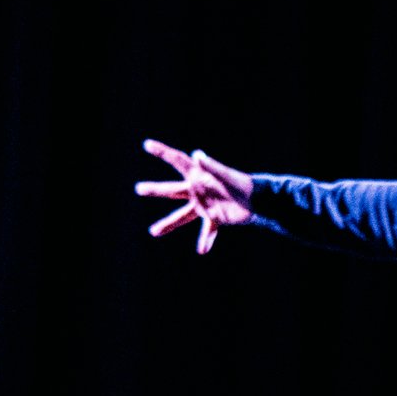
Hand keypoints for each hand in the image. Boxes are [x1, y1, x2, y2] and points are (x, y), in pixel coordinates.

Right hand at [135, 138, 255, 254]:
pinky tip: (202, 250)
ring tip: (152, 232)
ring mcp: (204, 205)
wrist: (259, 201)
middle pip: (171, 190)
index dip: (162, 151)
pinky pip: (208, 231)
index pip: (177, 160)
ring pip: (182, 216)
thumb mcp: (225, 174)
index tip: (147, 144)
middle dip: (154, 190)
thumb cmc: (242, 183)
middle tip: (138, 189)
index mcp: (199, 175)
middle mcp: (198, 190)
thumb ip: (211, 166)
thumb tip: (196, 154)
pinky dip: (206, 240)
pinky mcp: (215, 218)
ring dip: (168, 224)